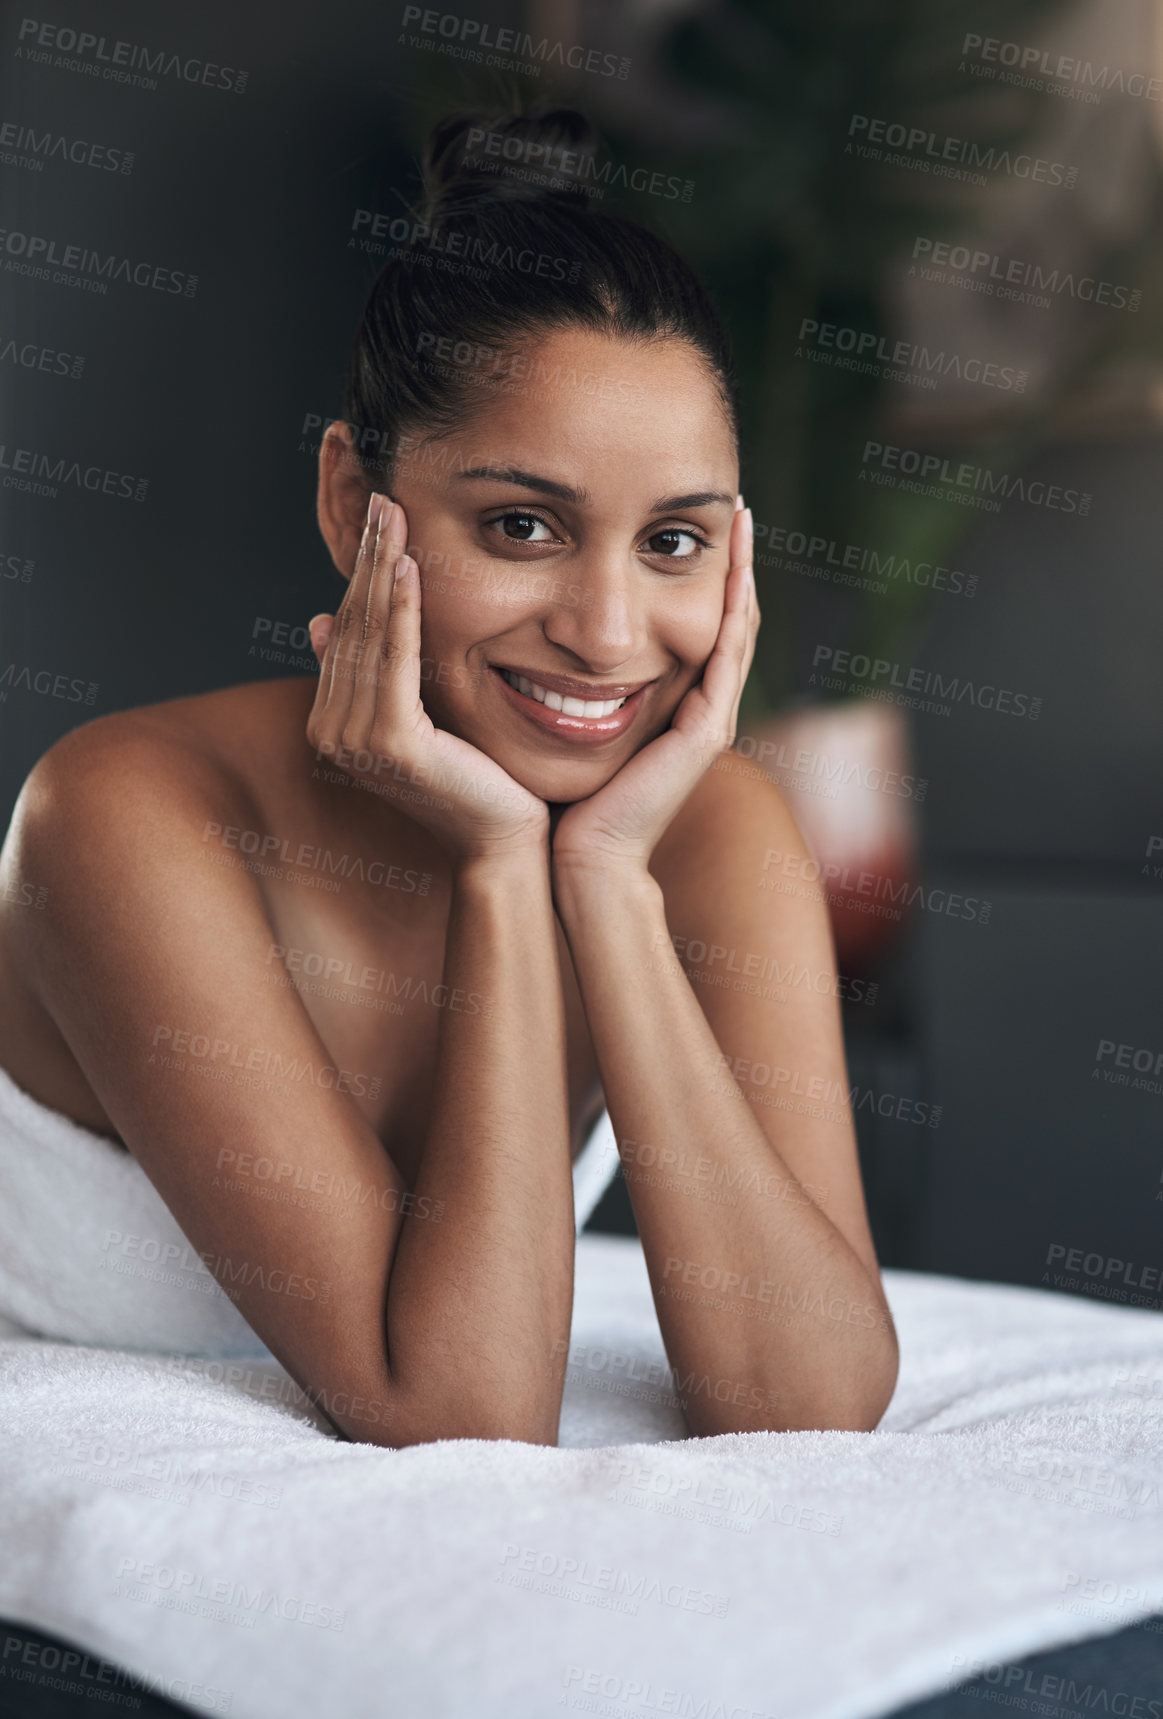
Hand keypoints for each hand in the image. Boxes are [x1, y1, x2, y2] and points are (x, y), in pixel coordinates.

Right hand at [306, 492, 549, 864]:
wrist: (506, 845)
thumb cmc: (481, 783)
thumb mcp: (423, 715)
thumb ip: (381, 673)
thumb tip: (322, 622)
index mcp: (334, 723)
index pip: (348, 630)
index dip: (360, 571)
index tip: (377, 516)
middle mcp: (332, 731)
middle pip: (353, 623)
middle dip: (365, 556)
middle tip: (379, 494)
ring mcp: (356, 741)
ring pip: (369, 633)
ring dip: (379, 567)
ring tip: (391, 511)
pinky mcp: (392, 744)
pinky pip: (394, 660)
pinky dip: (401, 609)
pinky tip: (407, 565)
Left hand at [550, 500, 758, 877]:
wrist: (585, 857)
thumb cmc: (569, 801)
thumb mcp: (574, 726)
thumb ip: (575, 689)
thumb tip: (537, 643)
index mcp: (678, 708)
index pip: (700, 627)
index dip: (705, 578)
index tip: (698, 526)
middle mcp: (705, 710)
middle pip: (730, 620)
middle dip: (733, 563)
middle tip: (735, 506)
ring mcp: (712, 719)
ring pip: (738, 630)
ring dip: (743, 572)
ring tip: (742, 519)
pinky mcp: (708, 730)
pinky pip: (728, 655)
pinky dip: (735, 610)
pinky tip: (736, 571)